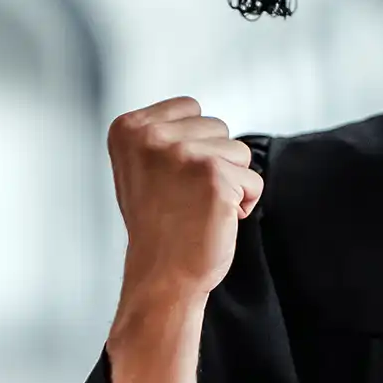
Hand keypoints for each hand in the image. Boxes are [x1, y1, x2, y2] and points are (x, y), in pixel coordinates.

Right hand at [107, 97, 260, 306]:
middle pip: (216, 125)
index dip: (192, 144)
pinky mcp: (215, 176)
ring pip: (239, 151)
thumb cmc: (156, 225)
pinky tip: (216, 219)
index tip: (170, 178)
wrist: (161, 275)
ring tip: (199, 207)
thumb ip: (161, 134)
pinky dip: (244, 202)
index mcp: (129, 128)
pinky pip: (253, 179)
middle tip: (184, 197)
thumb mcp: (141, 167)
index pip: (190, 107)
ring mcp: (183, 154)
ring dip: (230, 181)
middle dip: (212, 161)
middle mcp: (152, 136)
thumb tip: (198, 117)